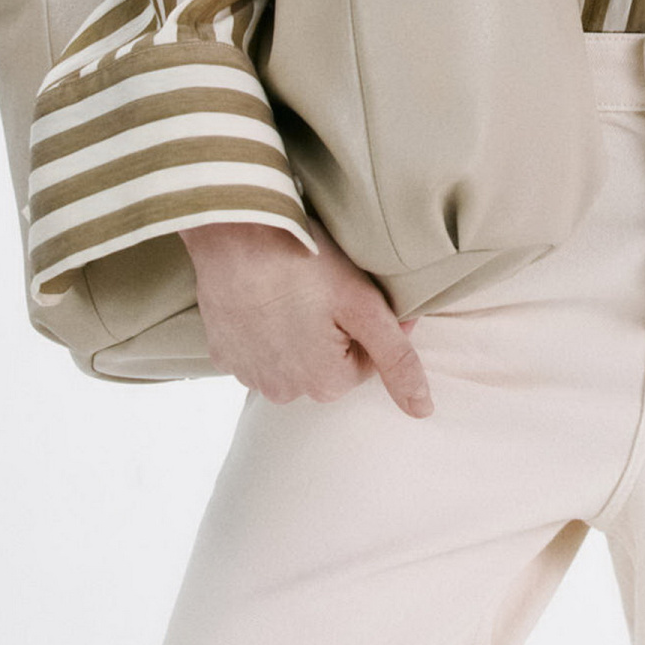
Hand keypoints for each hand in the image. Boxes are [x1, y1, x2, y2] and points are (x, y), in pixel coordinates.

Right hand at [178, 215, 433, 417]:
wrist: (235, 232)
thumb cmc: (306, 263)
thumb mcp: (365, 308)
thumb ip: (398, 361)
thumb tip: (423, 411)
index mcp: (325, 385)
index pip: (368, 360)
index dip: (370, 322)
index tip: (362, 289)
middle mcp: (283, 393)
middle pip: (328, 363)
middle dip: (333, 331)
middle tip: (325, 288)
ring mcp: (247, 375)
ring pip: (291, 358)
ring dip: (298, 333)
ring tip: (294, 291)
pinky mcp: (221, 354)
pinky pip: (255, 350)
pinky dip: (263, 330)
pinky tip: (264, 298)